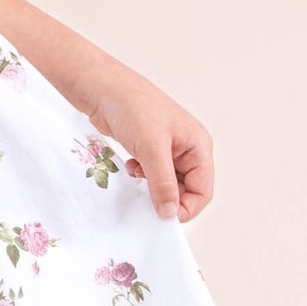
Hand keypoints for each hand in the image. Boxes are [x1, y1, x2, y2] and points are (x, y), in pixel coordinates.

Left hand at [83, 69, 213, 222]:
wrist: (103, 89)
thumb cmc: (133, 107)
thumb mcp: (151, 149)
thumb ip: (162, 184)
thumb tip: (170, 213)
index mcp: (198, 146)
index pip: (203, 189)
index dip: (187, 207)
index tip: (164, 217)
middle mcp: (188, 149)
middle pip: (186, 189)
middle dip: (166, 196)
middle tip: (145, 198)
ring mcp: (169, 149)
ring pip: (167, 184)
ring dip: (152, 186)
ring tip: (137, 173)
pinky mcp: (149, 149)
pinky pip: (152, 175)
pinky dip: (142, 176)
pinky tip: (131, 165)